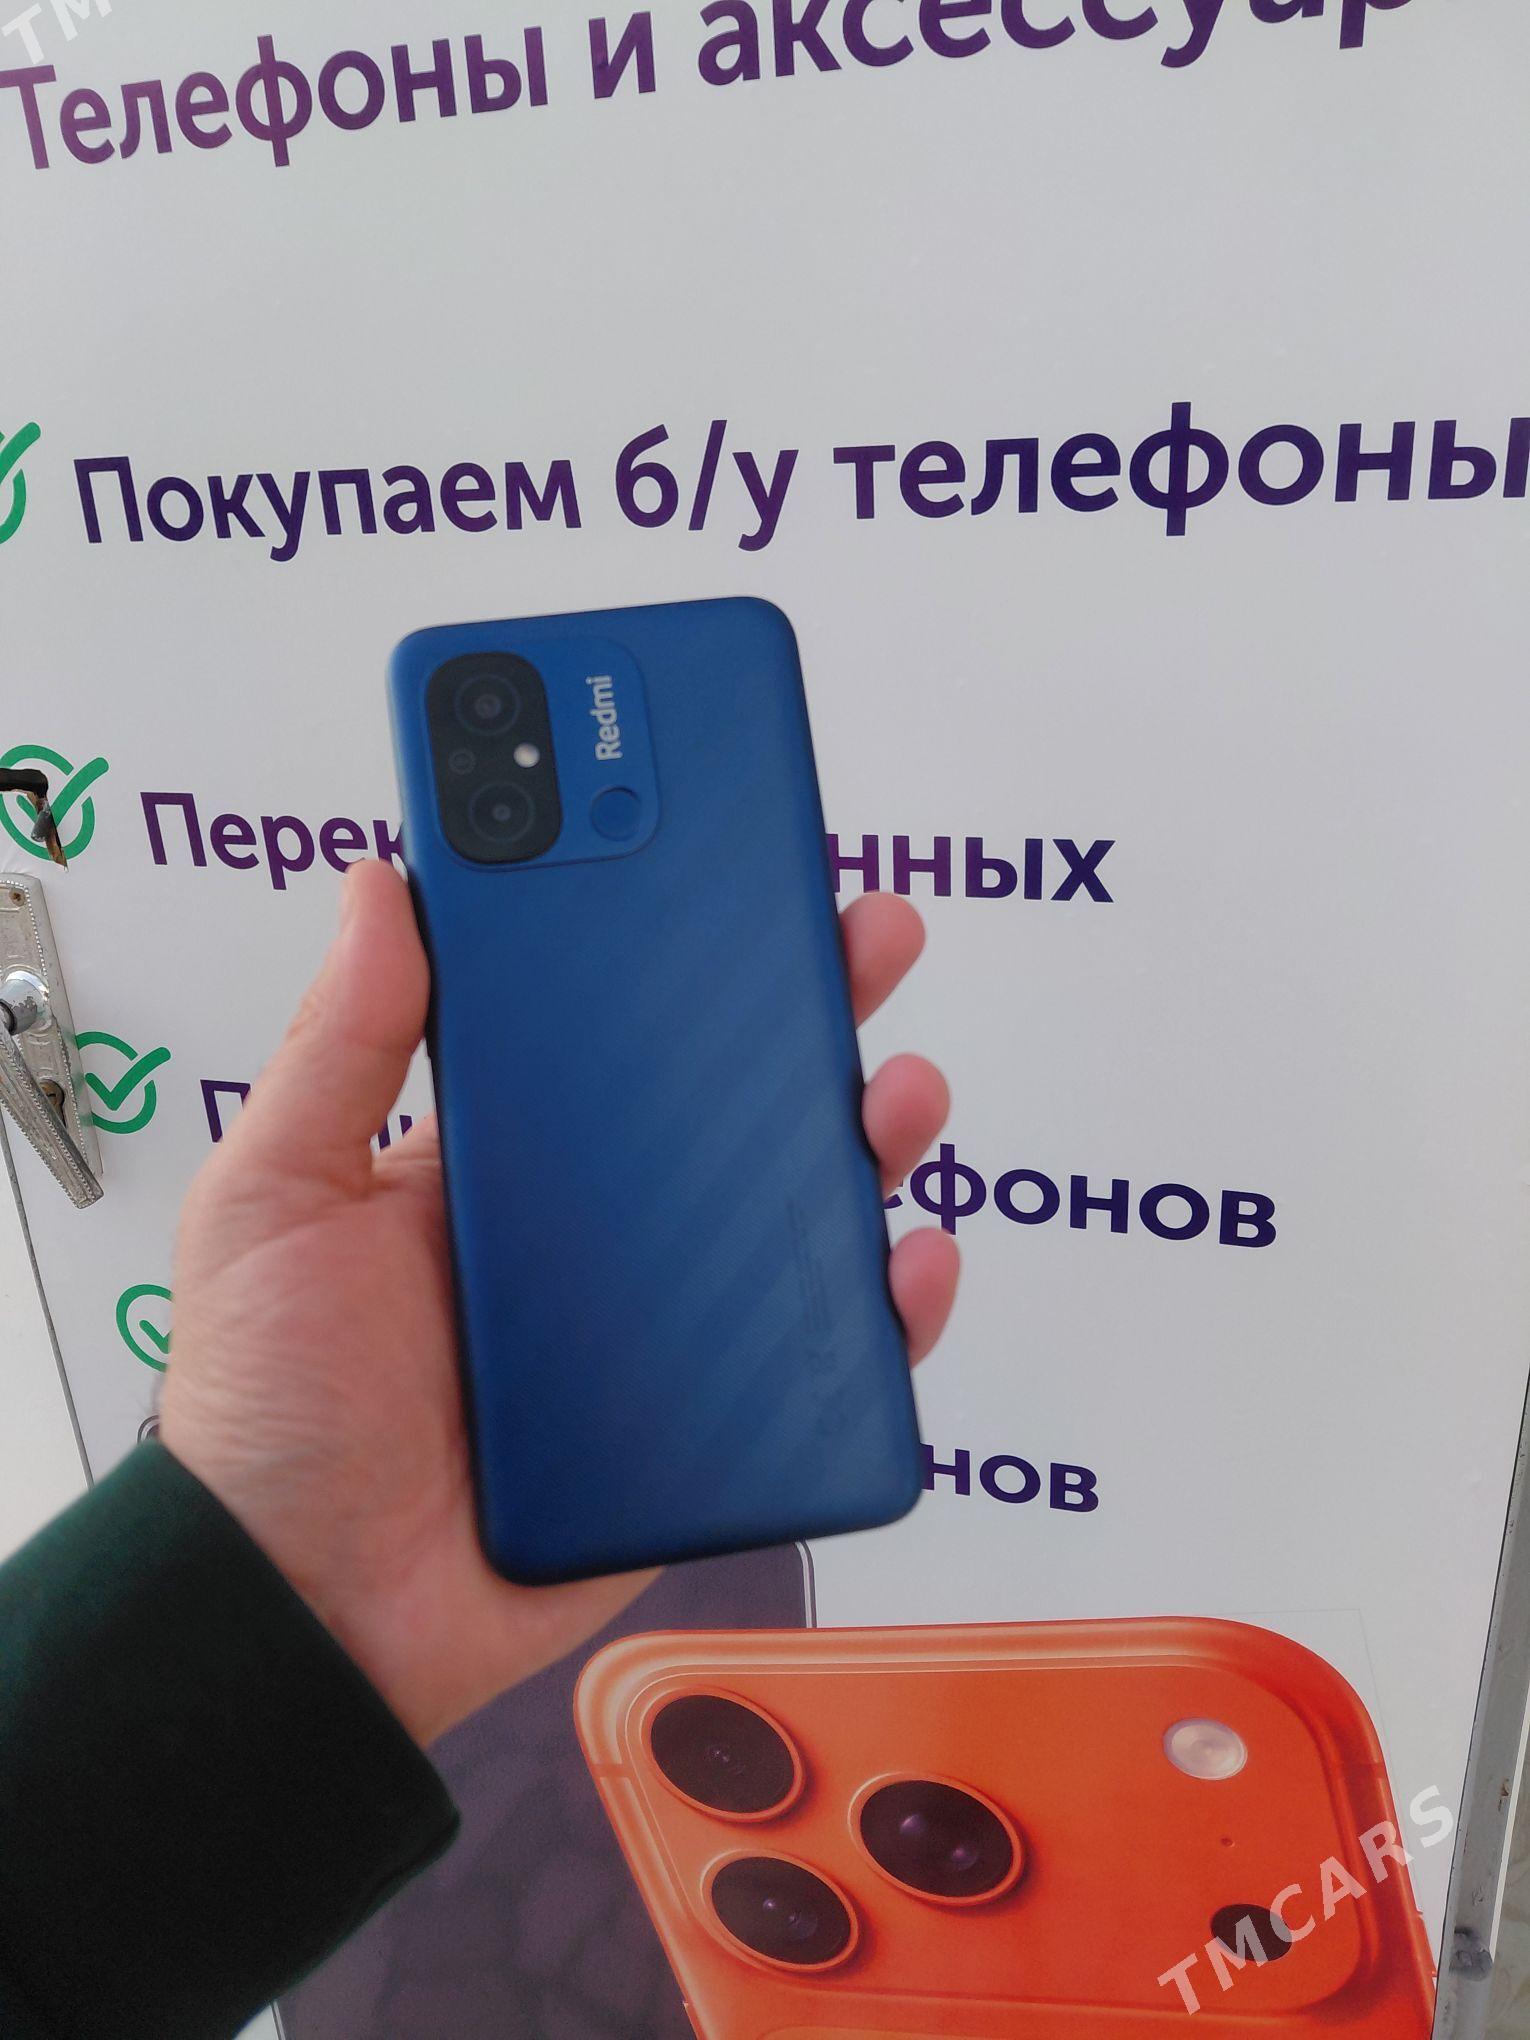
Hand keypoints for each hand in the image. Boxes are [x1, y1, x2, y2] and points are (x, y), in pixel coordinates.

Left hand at [161, 861, 957, 1745]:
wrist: (307, 1612)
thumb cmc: (269, 1406)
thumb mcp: (275, 1196)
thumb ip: (339, 1046)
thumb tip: (382, 880)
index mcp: (502, 1158)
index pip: (614, 1026)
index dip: (679, 946)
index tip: (735, 860)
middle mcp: (596, 1228)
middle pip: (729, 1104)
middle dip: (810, 1012)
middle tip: (863, 937)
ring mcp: (660, 1324)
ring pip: (794, 1216)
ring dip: (868, 1142)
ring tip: (897, 1092)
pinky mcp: (708, 1423)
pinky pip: (821, 1358)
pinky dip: (886, 1310)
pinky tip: (909, 1260)